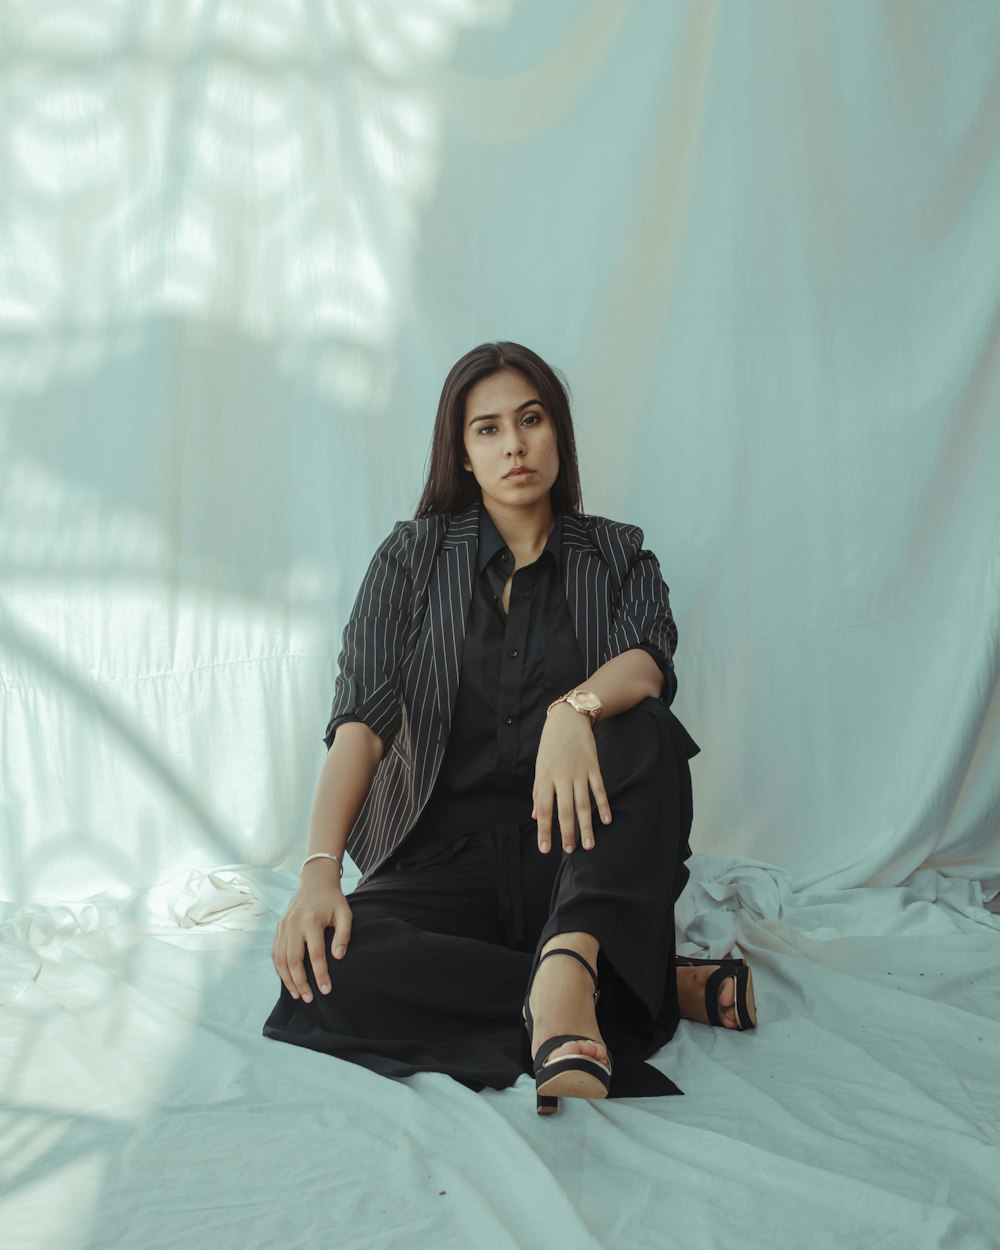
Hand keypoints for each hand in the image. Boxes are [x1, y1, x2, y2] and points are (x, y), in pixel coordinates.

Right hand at [271, 860, 352, 1001]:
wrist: (315, 882)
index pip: (315, 955)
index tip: (326, 990)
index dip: (321, 975)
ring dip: (288, 980)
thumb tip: (338, 956)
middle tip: (309, 998)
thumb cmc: (333, 900)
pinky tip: (288, 980)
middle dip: (301, 983)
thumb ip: (343, 935)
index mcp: (311, 920)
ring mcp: (283, 926)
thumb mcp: (345, 913)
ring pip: (281, 960)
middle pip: (294, 961)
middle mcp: (293, 924)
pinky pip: (275, 953)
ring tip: (298, 995)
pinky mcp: (278, 928)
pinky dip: (280, 970)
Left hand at [532, 704, 611, 854]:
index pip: (544, 809)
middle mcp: (561, 776)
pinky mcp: (593, 766)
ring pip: (583, 804)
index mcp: (544, 777)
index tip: (546, 849)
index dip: (544, 830)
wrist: (568, 718)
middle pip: (564, 810)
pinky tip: (606, 821)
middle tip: (570, 852)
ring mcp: (578, 772)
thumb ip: (539, 792)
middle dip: (567, 833)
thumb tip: (536, 816)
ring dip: (586, 826)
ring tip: (589, 845)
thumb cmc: (550, 745)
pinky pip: (599, 789)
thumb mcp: (540, 766)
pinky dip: (604, 805)